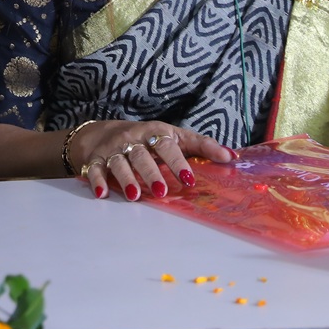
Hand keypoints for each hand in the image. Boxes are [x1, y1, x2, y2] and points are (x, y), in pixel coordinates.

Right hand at [71, 120, 232, 201]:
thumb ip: (201, 145)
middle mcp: (133, 140)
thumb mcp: (174, 136)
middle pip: (142, 156)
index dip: (178, 161)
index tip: (189, 179)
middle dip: (151, 173)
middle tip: (162, 191)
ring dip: (126, 179)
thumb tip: (232, 157)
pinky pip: (95, 170)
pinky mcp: (96, 160)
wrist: (101, 132)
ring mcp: (113, 150)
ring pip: (119, 163)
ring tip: (135, 196)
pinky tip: (103, 194)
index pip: (167, 145)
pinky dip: (98, 182)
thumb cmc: (148, 137)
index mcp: (155, 132)